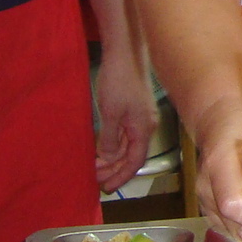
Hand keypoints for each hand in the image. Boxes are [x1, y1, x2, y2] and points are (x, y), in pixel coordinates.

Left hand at [94, 49, 159, 192]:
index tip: (106, 187)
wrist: (125, 54)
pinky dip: (114, 145)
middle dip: (114, 170)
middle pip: (132, 156)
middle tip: (95, 179)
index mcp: (143, 129)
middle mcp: (146, 126)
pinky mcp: (135, 110)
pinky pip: (126, 135)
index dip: (121, 176)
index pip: (135, 162)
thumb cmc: (118, 82)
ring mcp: (141, 118)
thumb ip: (111, 139)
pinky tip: (102, 148)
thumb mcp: (110, 113)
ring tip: (95, 167)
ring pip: (129, 146)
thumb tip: (110, 158)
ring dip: (113, 159)